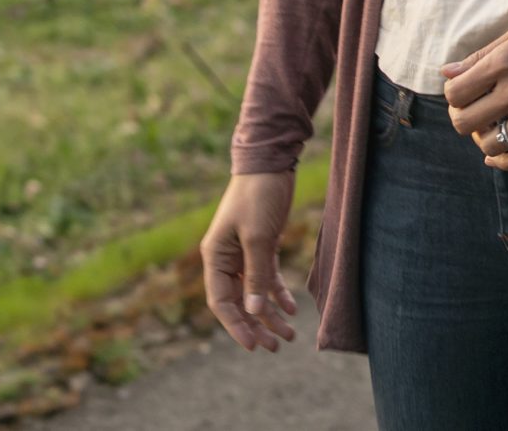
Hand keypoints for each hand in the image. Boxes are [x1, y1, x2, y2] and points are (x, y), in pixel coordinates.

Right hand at [201, 172, 297, 351]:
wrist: (271, 161)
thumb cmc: (258, 195)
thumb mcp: (258, 237)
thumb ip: (256, 275)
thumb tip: (253, 310)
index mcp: (215, 257)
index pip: (220, 302)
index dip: (235, 326)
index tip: (253, 346)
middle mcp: (226, 258)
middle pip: (239, 302)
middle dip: (256, 325)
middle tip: (276, 346)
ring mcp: (243, 252)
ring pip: (255, 292)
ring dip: (270, 314)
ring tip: (289, 335)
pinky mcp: (261, 245)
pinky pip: (266, 277)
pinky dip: (278, 293)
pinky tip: (292, 308)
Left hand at [443, 11, 507, 169]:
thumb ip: (480, 57)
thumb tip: (446, 73)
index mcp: (503, 63)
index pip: (455, 93)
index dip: (453, 95)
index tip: (463, 91)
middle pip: (466, 123)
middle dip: (462, 118)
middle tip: (473, 111)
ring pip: (491, 145)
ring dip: (483, 139)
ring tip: (491, 127)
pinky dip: (504, 163)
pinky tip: (496, 157)